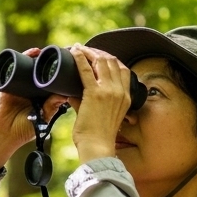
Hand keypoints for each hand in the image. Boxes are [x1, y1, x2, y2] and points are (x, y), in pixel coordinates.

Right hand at [0, 47, 70, 172]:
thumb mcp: (42, 118)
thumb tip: (64, 94)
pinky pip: (17, 67)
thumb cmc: (24, 130)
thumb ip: (51, 107)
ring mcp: (21, 85)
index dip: (60, 73)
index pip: (53, 81)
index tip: (70, 65)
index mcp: (43, 97)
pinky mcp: (10, 83)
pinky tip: (32, 52)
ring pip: (30, 67)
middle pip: (42, 71)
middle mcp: (33, 89)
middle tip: (60, 52)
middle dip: (49, 62)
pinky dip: (24, 58)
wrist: (5, 134)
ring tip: (46, 50)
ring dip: (38, 57)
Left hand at [66, 45, 132, 162]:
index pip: (123, 69)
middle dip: (97, 52)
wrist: (97, 147)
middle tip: (85, 49)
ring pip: (101, 61)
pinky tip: (74, 52)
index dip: (110, 59)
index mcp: (126, 97)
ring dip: (89, 52)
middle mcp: (120, 91)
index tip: (98, 56)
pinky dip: (79, 58)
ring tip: (78, 49)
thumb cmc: (98, 136)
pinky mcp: (94, 94)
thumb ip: (87, 102)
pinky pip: (86, 69)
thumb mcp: (103, 116)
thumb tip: (71, 93)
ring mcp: (109, 91)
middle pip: (112, 61)